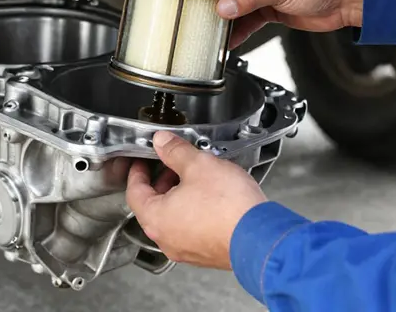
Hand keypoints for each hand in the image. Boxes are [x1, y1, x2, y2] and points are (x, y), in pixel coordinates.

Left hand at [126, 131, 266, 269]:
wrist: (261, 238)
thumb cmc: (229, 207)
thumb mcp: (197, 165)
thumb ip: (174, 151)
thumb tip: (162, 142)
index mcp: (156, 218)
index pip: (134, 191)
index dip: (137, 170)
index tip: (142, 160)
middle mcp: (167, 239)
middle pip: (152, 205)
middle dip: (161, 180)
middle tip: (173, 163)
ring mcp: (186, 250)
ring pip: (172, 217)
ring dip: (179, 194)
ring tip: (196, 176)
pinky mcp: (205, 253)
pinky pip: (190, 228)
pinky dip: (193, 211)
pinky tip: (210, 196)